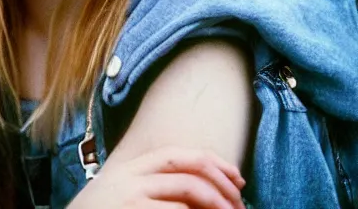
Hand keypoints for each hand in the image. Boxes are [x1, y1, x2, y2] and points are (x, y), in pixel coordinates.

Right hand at [68, 146, 245, 208]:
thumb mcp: (118, 193)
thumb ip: (148, 185)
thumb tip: (197, 191)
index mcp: (129, 168)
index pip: (178, 155)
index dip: (213, 163)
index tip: (236, 178)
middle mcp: (131, 178)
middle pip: (189, 170)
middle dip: (222, 186)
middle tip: (240, 205)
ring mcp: (131, 198)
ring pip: (189, 191)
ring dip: (218, 204)